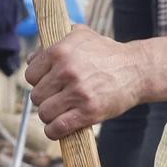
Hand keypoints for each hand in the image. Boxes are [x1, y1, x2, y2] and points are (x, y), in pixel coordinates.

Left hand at [26, 28, 148, 138]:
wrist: (137, 70)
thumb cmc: (107, 53)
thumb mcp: (81, 35)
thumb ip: (54, 42)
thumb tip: (31, 58)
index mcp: (60, 51)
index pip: (30, 74)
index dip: (38, 81)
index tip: (48, 84)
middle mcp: (66, 71)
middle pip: (36, 96)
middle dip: (45, 99)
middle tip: (57, 98)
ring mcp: (77, 93)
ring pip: (44, 113)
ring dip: (50, 115)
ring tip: (60, 112)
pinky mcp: (88, 112)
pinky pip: (57, 128)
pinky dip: (54, 131)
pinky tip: (59, 127)